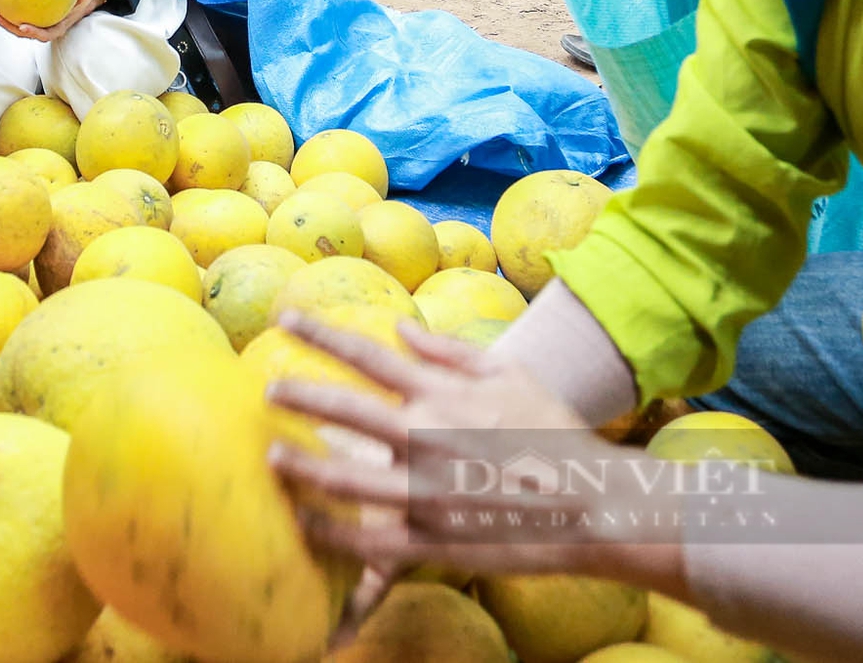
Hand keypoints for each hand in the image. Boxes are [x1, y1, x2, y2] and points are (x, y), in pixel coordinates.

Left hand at [0, 0, 103, 43]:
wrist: (77, 5)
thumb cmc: (80, 2)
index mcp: (57, 28)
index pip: (44, 35)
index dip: (33, 32)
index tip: (23, 26)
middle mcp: (45, 29)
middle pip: (25, 34)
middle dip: (10, 28)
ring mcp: (38, 26)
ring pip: (18, 28)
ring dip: (6, 22)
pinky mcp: (32, 19)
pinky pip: (20, 16)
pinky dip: (10, 11)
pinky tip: (1, 0)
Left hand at [264, 312, 687, 603]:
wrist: (595, 504)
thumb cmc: (555, 434)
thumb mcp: (509, 376)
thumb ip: (449, 353)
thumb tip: (400, 328)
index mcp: (442, 395)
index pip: (366, 355)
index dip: (320, 335)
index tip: (285, 321)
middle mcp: (426, 437)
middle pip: (343, 411)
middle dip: (298, 398)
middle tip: (268, 391)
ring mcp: (426, 492)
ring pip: (344, 480)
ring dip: (302, 469)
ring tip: (273, 460)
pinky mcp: (432, 540)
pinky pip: (367, 541)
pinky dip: (331, 534)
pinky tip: (305, 526)